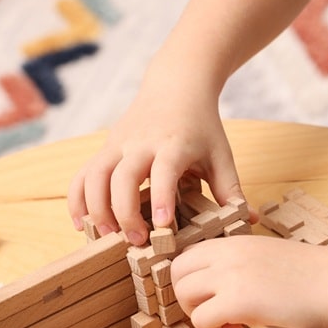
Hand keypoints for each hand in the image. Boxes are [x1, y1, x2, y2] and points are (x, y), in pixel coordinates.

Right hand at [66, 64, 250, 245]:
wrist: (176, 86)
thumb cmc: (202, 126)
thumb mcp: (220, 155)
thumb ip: (231, 189)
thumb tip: (249, 220)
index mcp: (174, 144)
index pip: (164, 170)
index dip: (160, 197)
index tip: (160, 225)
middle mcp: (141, 143)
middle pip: (122, 176)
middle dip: (124, 212)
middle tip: (135, 241)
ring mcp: (118, 144)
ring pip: (95, 175)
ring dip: (96, 208)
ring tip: (107, 237)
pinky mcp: (104, 148)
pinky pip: (82, 174)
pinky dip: (78, 199)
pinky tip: (82, 224)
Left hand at [172, 235, 327, 327]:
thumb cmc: (322, 277)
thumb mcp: (275, 260)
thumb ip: (248, 267)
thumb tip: (232, 291)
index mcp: (238, 242)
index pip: (189, 254)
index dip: (195, 280)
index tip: (215, 295)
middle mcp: (229, 253)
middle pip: (176, 272)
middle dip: (189, 297)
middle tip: (215, 311)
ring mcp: (232, 275)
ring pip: (182, 294)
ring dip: (199, 314)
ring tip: (228, 322)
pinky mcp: (239, 301)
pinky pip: (201, 320)